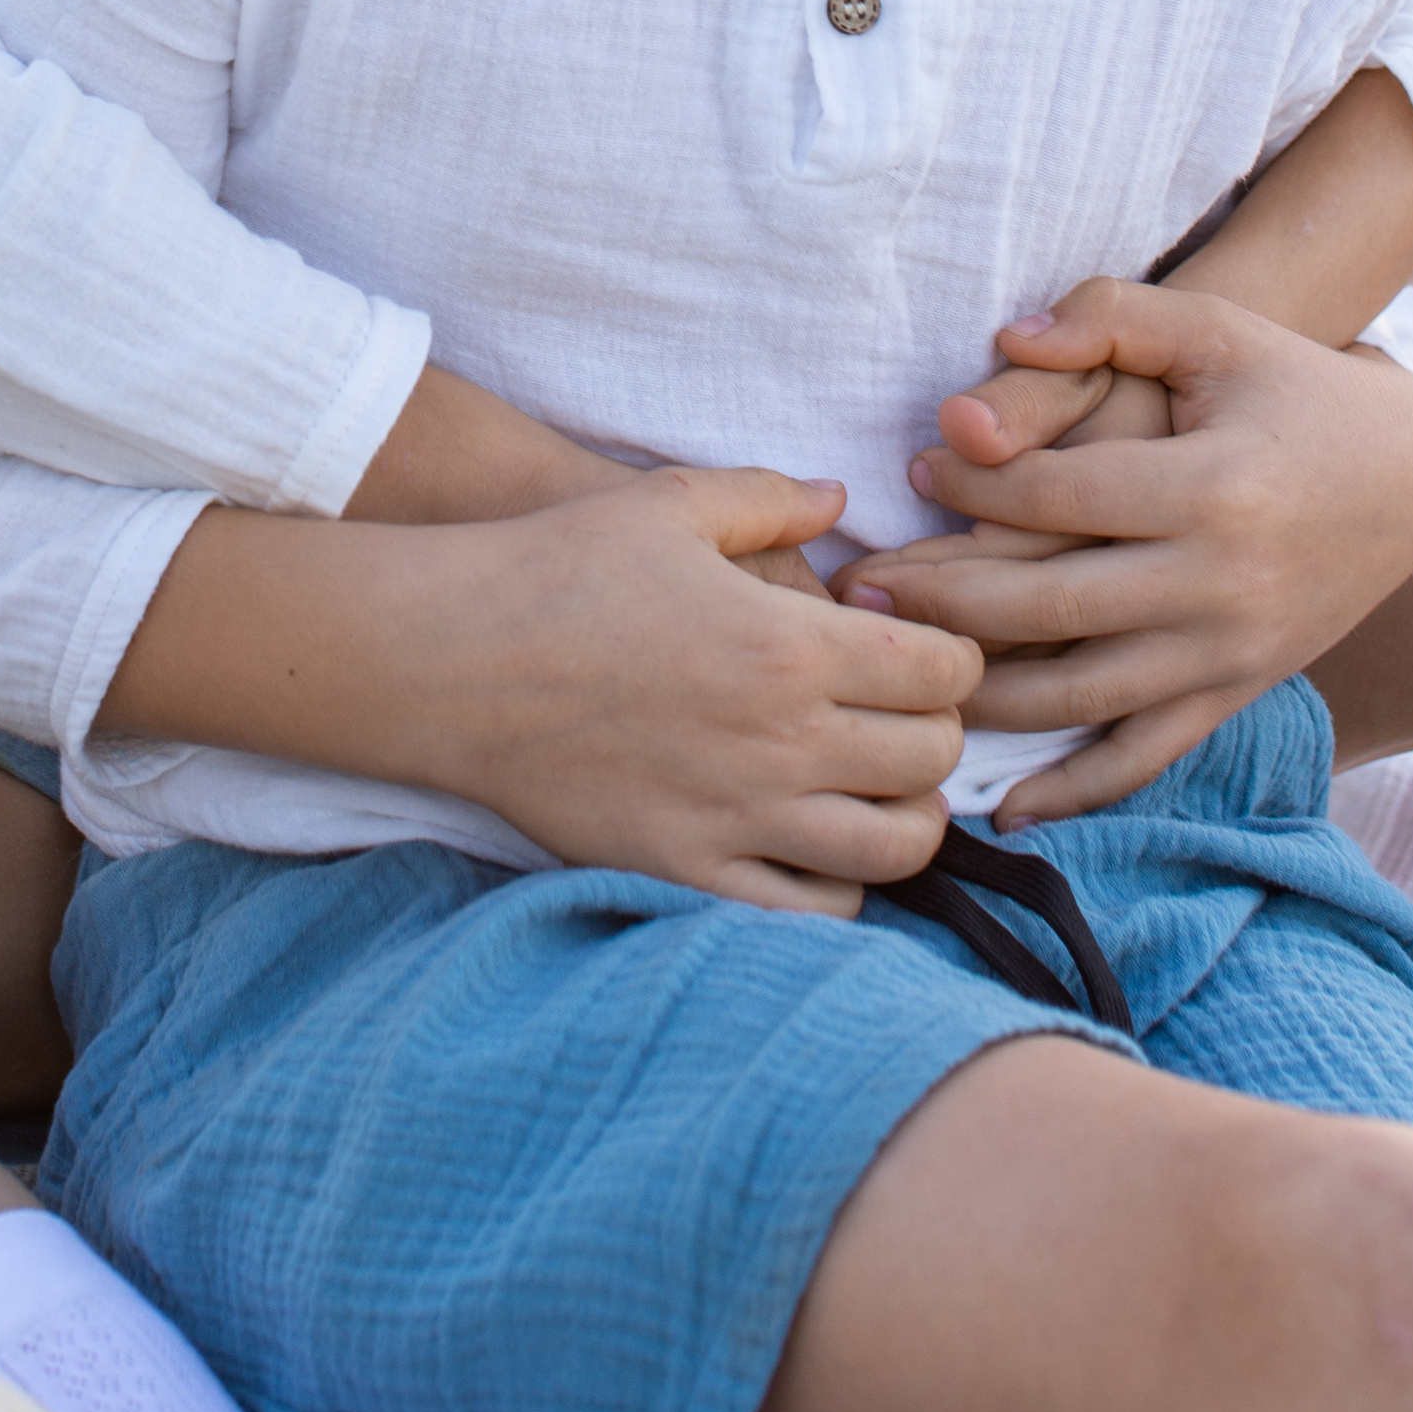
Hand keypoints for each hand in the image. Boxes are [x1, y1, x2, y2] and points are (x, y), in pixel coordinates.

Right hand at [427, 467, 976, 909]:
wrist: (454, 658)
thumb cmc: (561, 566)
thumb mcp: (673, 503)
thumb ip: (771, 499)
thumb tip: (841, 501)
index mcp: (791, 645)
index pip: (941, 671)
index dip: (957, 659)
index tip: (936, 653)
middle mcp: (781, 741)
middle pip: (931, 760)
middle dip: (940, 735)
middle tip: (913, 717)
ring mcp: (737, 818)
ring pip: (891, 851)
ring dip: (911, 820)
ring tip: (887, 792)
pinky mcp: (687, 873)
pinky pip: (807, 913)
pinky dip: (839, 890)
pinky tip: (819, 850)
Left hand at [829, 281, 1412, 825]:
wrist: (1411, 481)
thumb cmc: (1291, 388)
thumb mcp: (1215, 328)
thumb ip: (1109, 315)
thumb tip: (1005, 342)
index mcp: (1212, 488)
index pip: (1061, 495)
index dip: (975, 479)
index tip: (916, 462)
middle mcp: (1220, 585)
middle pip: (1052, 605)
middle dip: (942, 599)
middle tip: (854, 590)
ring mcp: (1228, 655)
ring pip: (1081, 694)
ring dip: (979, 692)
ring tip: (895, 669)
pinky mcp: (1233, 694)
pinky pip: (1143, 757)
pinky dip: (1072, 790)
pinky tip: (1000, 806)